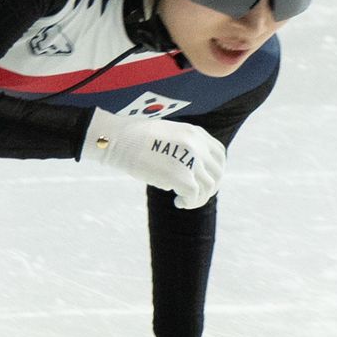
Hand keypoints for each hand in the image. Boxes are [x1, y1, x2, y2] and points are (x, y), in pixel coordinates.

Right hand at [81, 109, 224, 207]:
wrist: (117, 139)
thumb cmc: (133, 138)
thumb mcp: (167, 133)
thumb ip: (183, 146)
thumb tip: (189, 169)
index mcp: (195, 133)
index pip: (219, 155)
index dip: (216, 171)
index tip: (204, 180)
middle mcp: (198, 145)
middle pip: (217, 173)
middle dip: (209, 188)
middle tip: (194, 196)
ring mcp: (191, 160)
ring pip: (208, 188)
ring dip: (198, 199)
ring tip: (183, 201)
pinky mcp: (181, 177)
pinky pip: (194, 196)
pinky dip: (189, 203)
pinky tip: (178, 203)